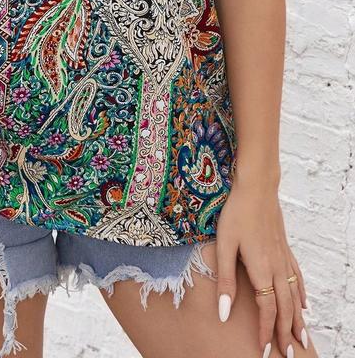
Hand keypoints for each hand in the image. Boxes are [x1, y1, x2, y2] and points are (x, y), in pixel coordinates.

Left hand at [215, 171, 308, 357]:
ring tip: (301, 339)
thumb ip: (225, 280)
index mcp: (261, 269)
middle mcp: (277, 267)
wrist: (257, 187)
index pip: (267, 309)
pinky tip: (304, 304)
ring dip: (298, 319)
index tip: (265, 350)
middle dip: (286, 333)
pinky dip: (302, 295)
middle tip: (289, 356)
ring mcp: (283, 257)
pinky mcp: (284, 248)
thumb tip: (223, 313)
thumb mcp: (225, 246)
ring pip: (294, 295)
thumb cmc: (236, 214)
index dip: (267, 331)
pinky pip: (297, 277)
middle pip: (285, 308)